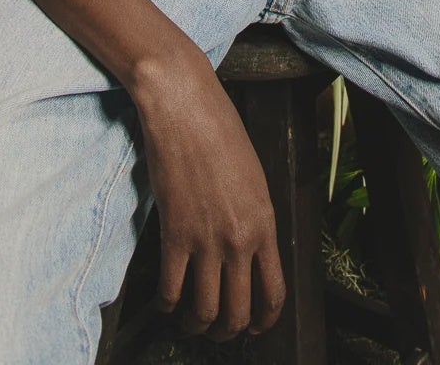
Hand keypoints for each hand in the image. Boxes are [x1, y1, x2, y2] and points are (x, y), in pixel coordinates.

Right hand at [131, 44, 286, 339]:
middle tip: (219, 332)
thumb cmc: (219, 131)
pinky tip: (166, 304)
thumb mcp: (253, 176)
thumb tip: (248, 251)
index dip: (264, 320)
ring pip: (205, 310)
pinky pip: (171, 289)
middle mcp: (239, 238)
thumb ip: (254, 217)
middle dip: (229, 332)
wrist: (185, 106)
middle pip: (238, 311)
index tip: (255, 327)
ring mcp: (206, 239)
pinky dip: (168, 306)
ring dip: (198, 326)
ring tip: (191, 324)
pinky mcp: (173, 233)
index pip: (273, 292)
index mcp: (265, 223)